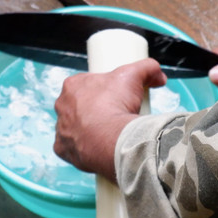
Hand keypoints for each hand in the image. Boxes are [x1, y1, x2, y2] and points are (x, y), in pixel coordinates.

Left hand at [54, 59, 165, 182]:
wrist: (113, 140)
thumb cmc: (118, 106)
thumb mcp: (135, 76)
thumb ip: (147, 68)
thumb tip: (158, 75)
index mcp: (72, 85)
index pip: (86, 84)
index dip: (102, 90)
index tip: (116, 97)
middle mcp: (61, 105)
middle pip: (78, 105)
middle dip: (94, 110)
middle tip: (115, 115)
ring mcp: (60, 129)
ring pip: (73, 126)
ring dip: (86, 129)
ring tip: (107, 134)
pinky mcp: (62, 149)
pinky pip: (70, 147)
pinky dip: (81, 148)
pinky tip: (95, 148)